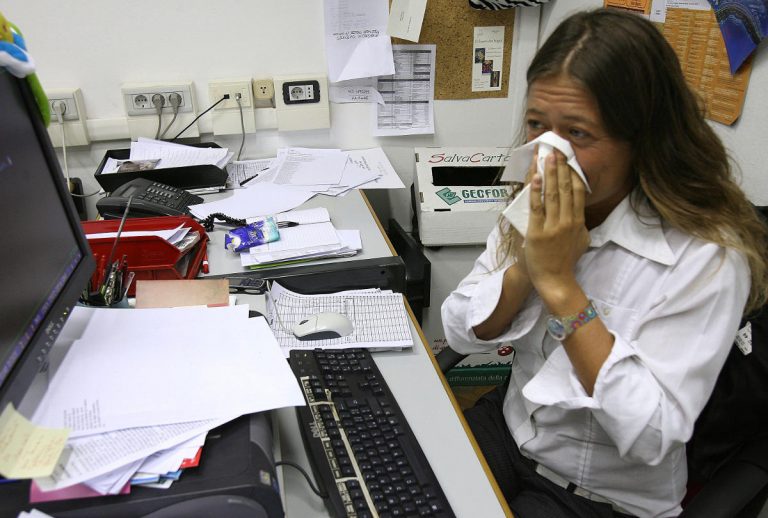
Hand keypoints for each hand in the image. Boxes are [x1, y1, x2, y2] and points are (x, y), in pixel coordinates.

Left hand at [524, 150, 589, 302]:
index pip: (577, 191)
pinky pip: (536, 208)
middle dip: (560, 167)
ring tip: (546, 157)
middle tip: (556, 150)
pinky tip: (535, 177)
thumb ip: (581, 225)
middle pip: (565, 188)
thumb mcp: (581, 241)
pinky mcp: (537, 233)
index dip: (573, 173)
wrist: (555, 281)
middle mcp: (567, 222)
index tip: (569, 158)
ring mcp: (553, 227)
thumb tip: (580, 211)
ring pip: (552, 194)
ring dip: (548, 173)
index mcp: (578, 222)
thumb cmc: (565, 261)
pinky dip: (536, 191)